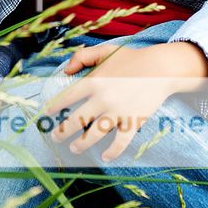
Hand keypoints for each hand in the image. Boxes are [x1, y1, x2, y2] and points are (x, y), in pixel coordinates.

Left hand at [43, 44, 175, 163]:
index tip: (47, 113)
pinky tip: (105, 157)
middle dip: (62, 132)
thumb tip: (66, 71)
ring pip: (94, 134)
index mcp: (94, 81)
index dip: (55, 106)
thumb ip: (82, 56)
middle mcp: (102, 98)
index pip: (68, 97)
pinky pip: (120, 142)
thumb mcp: (105, 50)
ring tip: (74, 149)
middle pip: (77, 120)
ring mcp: (118, 111)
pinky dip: (113, 152)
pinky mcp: (133, 121)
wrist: (160, 68)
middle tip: (56, 138)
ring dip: (81, 145)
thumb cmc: (132, 58)